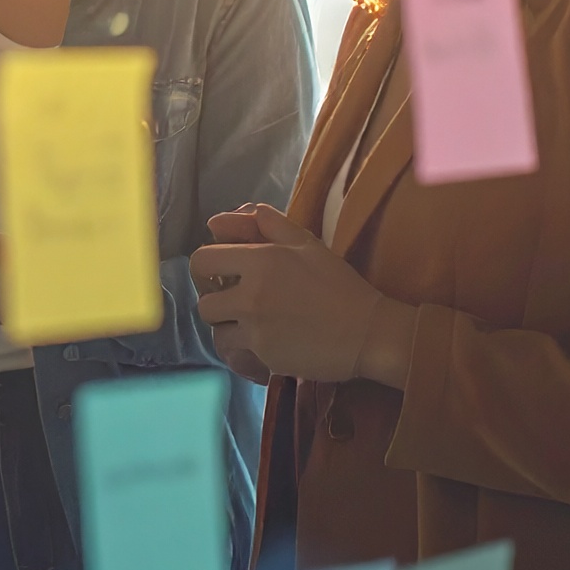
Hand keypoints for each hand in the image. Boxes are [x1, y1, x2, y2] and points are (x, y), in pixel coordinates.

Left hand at [187, 204, 414, 385]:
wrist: (368, 332)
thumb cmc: (340, 286)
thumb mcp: (308, 245)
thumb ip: (271, 225)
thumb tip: (243, 212)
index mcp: (259, 260)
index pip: (202, 260)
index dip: (207, 270)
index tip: (221, 278)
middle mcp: (250, 294)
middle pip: (204, 302)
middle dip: (217, 304)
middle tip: (236, 306)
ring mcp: (255, 328)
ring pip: (217, 333)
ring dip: (229, 331)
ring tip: (251, 328)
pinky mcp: (264, 356)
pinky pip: (237, 355)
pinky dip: (245, 353)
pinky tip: (263, 346)